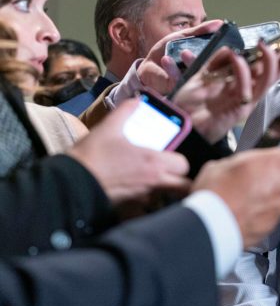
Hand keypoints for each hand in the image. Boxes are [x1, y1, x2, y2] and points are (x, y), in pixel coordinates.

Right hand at [68, 99, 190, 205]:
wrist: (70, 183)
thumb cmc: (92, 156)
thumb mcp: (108, 127)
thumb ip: (125, 111)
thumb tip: (136, 101)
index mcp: (153, 162)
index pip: (183, 165)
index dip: (179, 161)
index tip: (170, 156)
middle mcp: (153, 181)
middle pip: (182, 185)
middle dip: (178, 177)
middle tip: (168, 168)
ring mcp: (142, 195)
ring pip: (166, 194)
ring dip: (164, 186)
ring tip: (150, 174)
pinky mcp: (130, 204)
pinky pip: (147, 201)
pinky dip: (146, 194)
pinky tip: (134, 182)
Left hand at [136, 20, 223, 94]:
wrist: (149, 65)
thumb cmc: (167, 51)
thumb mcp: (183, 36)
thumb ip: (200, 30)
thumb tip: (220, 23)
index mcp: (205, 61)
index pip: (218, 57)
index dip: (220, 51)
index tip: (223, 44)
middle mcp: (200, 73)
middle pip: (210, 67)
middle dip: (209, 56)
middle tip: (206, 48)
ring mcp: (190, 81)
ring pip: (195, 73)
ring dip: (190, 62)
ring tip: (185, 52)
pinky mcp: (177, 87)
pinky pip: (178, 79)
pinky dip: (172, 68)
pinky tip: (166, 59)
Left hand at [173, 39, 279, 142]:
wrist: (179, 123)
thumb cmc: (190, 103)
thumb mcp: (203, 75)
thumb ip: (216, 61)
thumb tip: (229, 49)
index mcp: (244, 83)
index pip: (268, 65)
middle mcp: (250, 92)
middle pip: (276, 71)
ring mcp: (246, 101)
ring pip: (267, 80)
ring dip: (269, 60)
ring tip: (264, 44)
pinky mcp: (238, 110)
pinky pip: (245, 87)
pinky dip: (242, 71)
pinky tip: (236, 57)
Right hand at [192, 146, 279, 246]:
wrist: (212, 225)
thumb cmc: (215, 192)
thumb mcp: (223, 164)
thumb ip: (242, 162)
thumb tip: (242, 167)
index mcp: (272, 163)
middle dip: (269, 179)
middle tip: (248, 183)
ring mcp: (279, 205)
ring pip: (276, 197)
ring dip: (264, 198)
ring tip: (242, 201)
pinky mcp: (273, 224)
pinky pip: (269, 215)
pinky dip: (260, 214)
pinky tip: (243, 213)